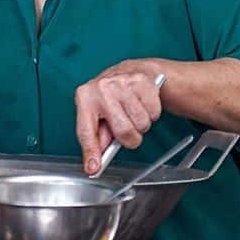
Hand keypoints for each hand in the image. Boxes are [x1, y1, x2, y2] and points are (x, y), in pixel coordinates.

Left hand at [75, 60, 166, 175]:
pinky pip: (154, 112)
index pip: (87, 131)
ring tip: (134, 113)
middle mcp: (102, 88)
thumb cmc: (111, 97)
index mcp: (85, 98)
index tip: (93, 169)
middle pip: (123, 131)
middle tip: (127, 130)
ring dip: (141, 125)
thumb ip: (97, 139)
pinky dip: (152, 113)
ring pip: (141, 123)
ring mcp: (122, 82)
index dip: (91, 153)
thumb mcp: (98, 115)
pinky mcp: (142, 80)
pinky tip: (142, 104)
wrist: (130, 70)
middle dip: (129, 138)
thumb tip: (94, 164)